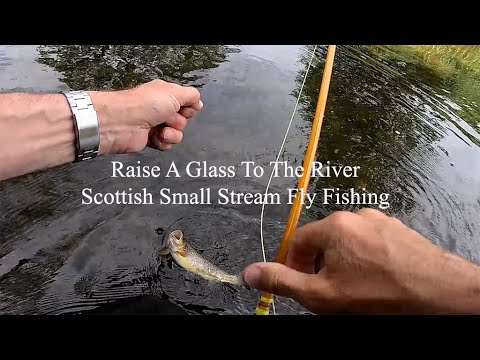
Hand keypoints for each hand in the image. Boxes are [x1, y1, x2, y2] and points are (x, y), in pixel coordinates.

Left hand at [90, 79, 202, 154]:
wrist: (122, 123)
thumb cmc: (144, 104)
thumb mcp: (174, 93)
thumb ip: (191, 95)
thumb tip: (199, 101)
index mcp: (166, 94)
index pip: (187, 102)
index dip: (189, 107)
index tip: (185, 107)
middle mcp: (161, 109)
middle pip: (184, 119)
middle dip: (179, 120)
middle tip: (168, 117)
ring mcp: (156, 124)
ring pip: (178, 133)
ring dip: (173, 133)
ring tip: (161, 129)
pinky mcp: (151, 139)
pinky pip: (168, 144)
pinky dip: (164, 142)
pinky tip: (156, 137)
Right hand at [243, 209, 479, 313]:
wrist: (442, 295)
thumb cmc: (379, 296)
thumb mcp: (322, 296)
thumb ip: (282, 281)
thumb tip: (249, 272)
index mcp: (334, 225)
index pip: (299, 242)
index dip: (296, 267)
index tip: (304, 288)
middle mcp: (356, 215)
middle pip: (324, 242)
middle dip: (321, 268)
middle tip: (331, 294)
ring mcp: (381, 221)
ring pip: (348, 244)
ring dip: (344, 265)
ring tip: (356, 290)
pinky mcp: (399, 231)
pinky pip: (371, 244)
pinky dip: (366, 261)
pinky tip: (377, 282)